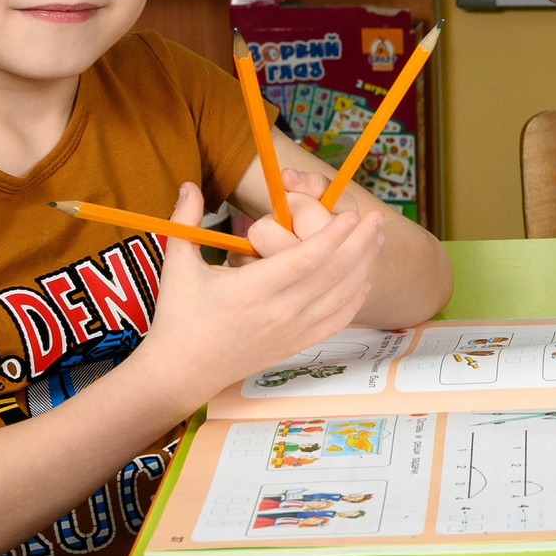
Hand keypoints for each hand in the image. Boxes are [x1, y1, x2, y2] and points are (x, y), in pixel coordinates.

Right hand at [134, 181, 384, 398]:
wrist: (182, 372)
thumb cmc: (178, 317)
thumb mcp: (177, 267)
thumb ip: (184, 222)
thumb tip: (189, 183)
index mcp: (251, 290)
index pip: (304, 261)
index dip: (332, 237)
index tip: (352, 215)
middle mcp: (277, 312)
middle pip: (332, 274)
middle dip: (359, 243)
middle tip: (378, 216)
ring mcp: (290, 331)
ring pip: (340, 297)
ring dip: (363, 266)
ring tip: (377, 240)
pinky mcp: (295, 344)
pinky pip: (335, 321)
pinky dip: (354, 299)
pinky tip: (363, 280)